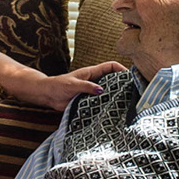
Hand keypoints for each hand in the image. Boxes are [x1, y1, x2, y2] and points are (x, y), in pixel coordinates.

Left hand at [6, 61, 124, 111]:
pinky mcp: (88, 101)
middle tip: (131, 92)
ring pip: (108, 92)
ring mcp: (92, 91)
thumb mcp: (73, 85)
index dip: (121, 69)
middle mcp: (94, 81)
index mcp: (92, 73)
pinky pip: (100, 102)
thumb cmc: (58, 85)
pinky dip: (106, 106)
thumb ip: (87, 87)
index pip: (111, 66)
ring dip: (114, 96)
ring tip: (125, 103)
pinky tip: (112, 112)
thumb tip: (101, 90)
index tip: (129, 76)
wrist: (47, 95)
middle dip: (122, 84)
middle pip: (113, 80)